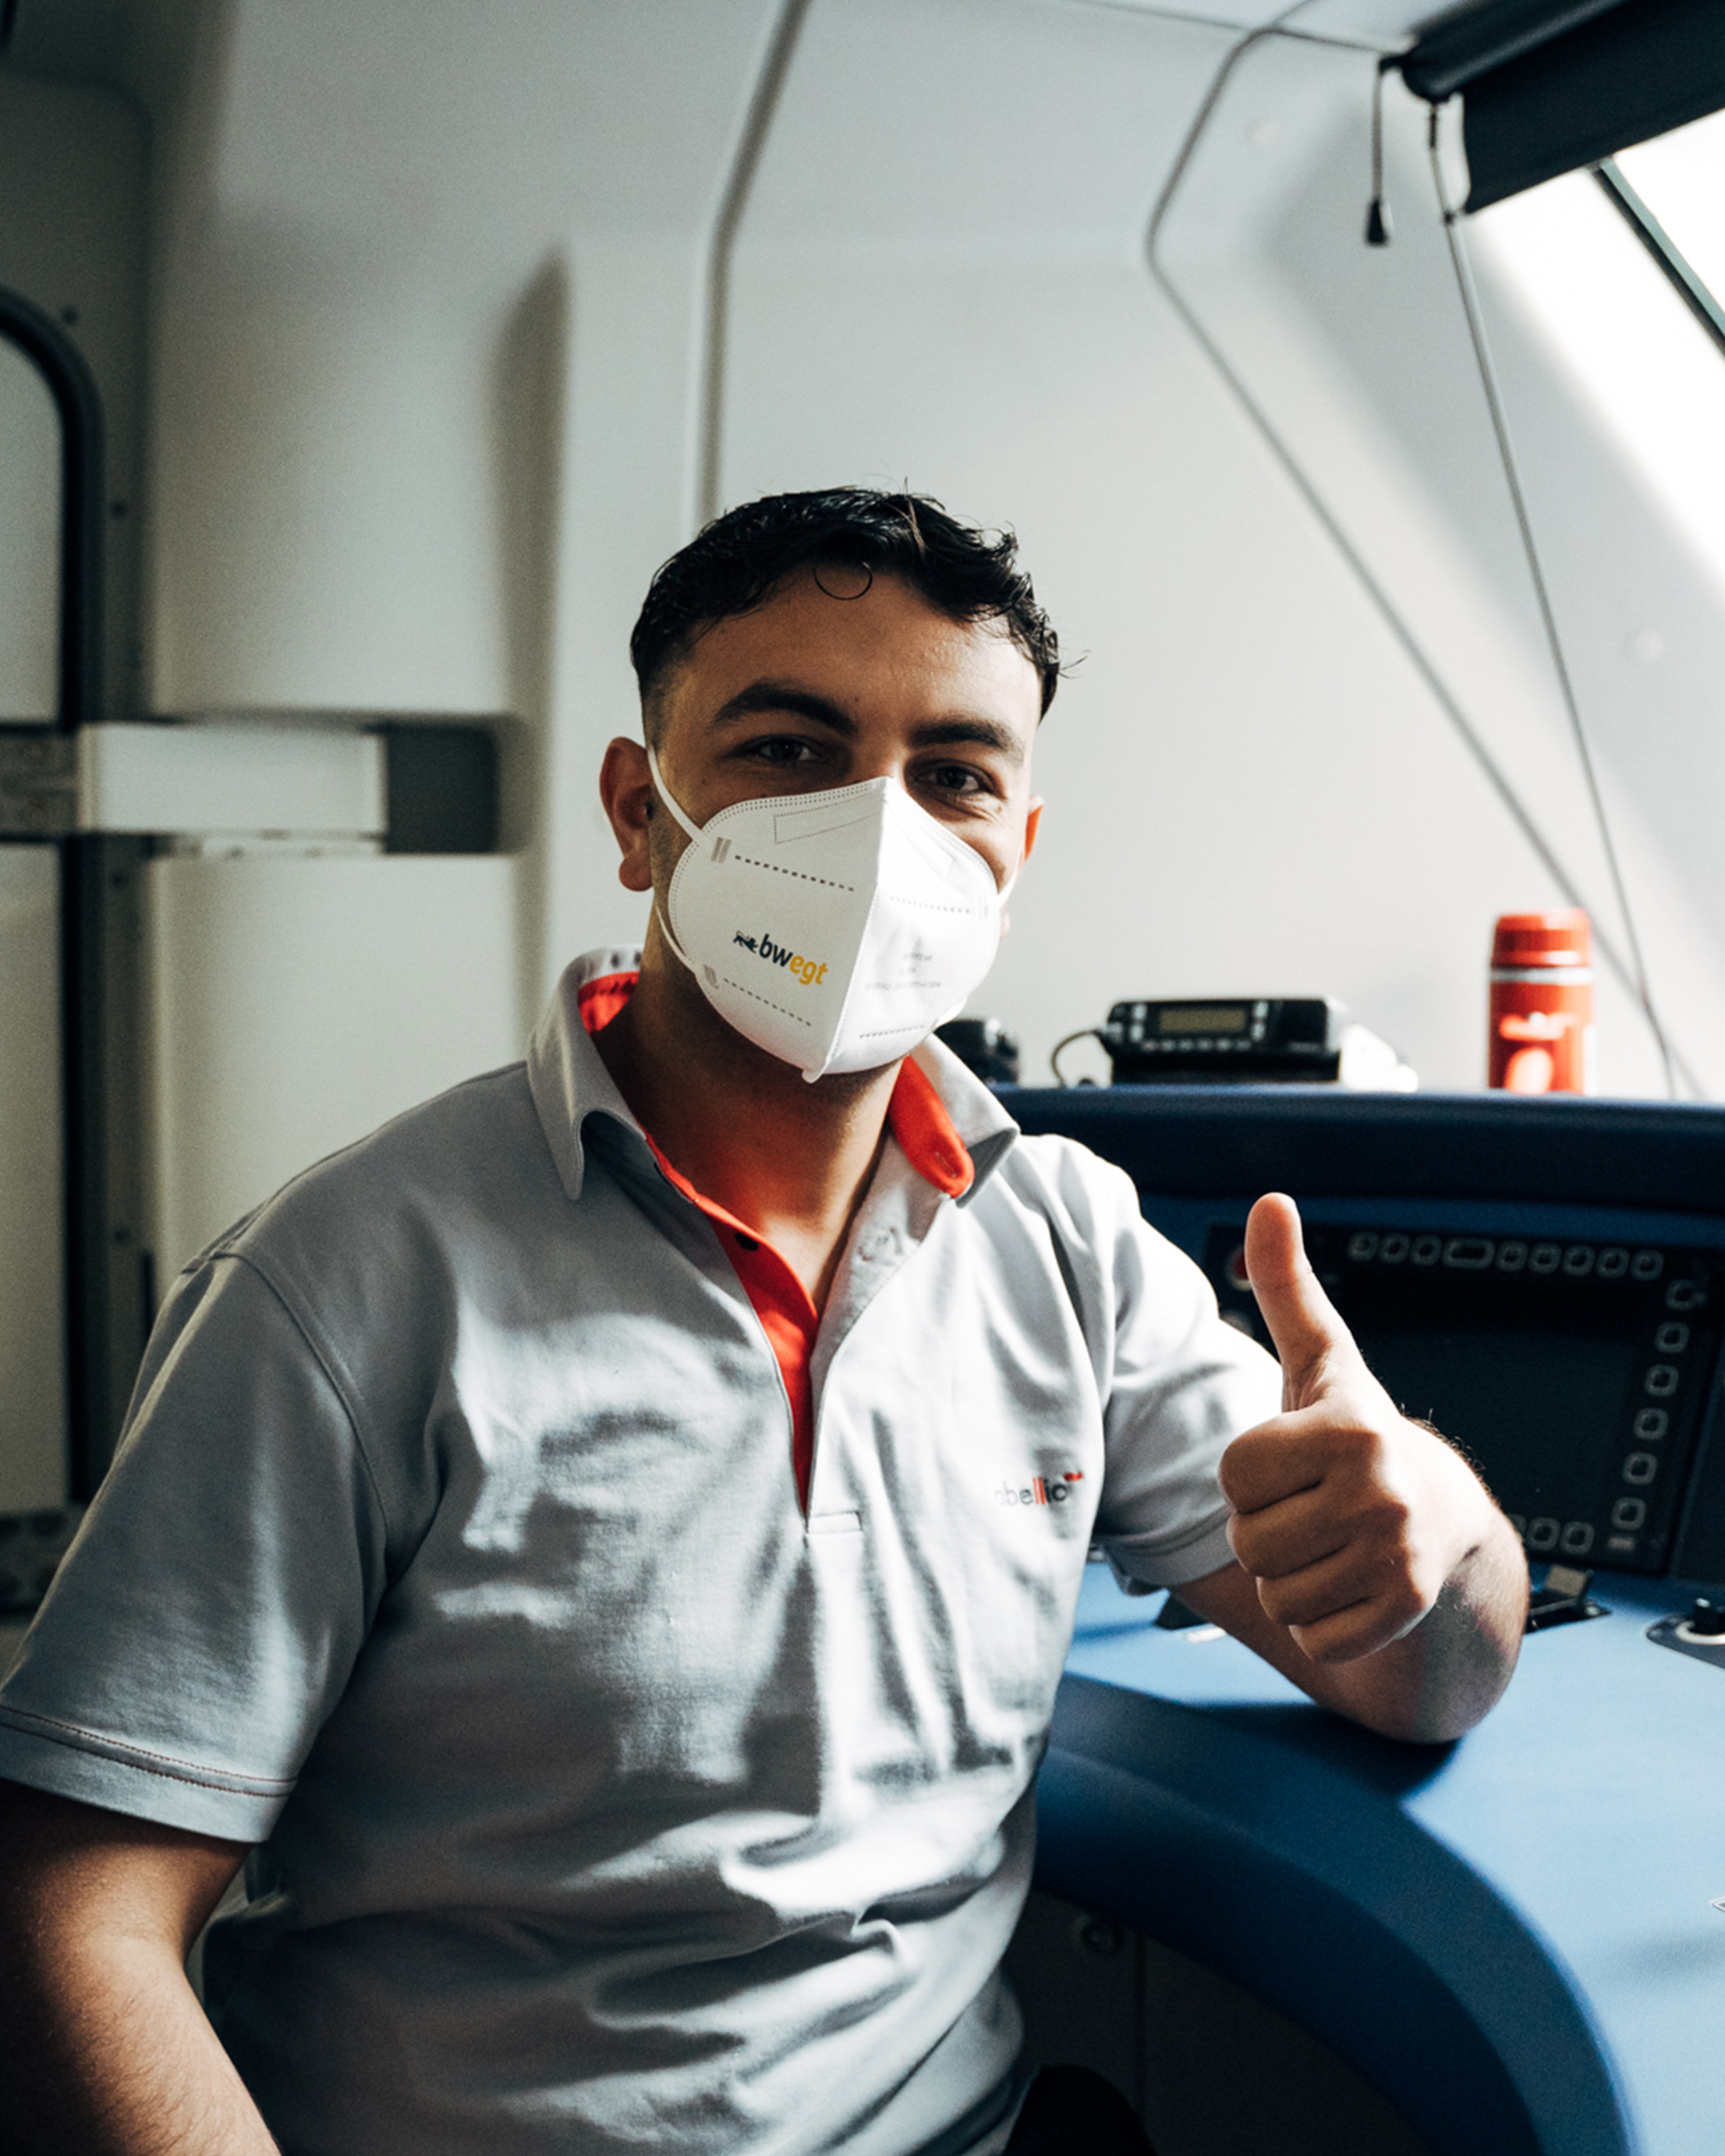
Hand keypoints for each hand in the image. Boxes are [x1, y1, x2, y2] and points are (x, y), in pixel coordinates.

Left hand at [1220, 1193, 1500, 1664]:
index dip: (1250, 1473)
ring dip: (1289, 1577)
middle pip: (1246, 1538)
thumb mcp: (1319, 1360)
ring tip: (1332, 1543)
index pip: (1233, 1472)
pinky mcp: (1403, 1613)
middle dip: (1266, 1529)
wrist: (1442, 1518)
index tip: (1294, 1461)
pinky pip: (1309, 1636)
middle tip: (1313, 1508)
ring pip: (1274, 1593)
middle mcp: (1380, 1491)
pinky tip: (1351, 1584)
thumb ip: (1286, 1283)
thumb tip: (1270, 1199)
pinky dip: (1319, 1622)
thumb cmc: (1352, 1435)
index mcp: (1349, 1427)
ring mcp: (1397, 1557)